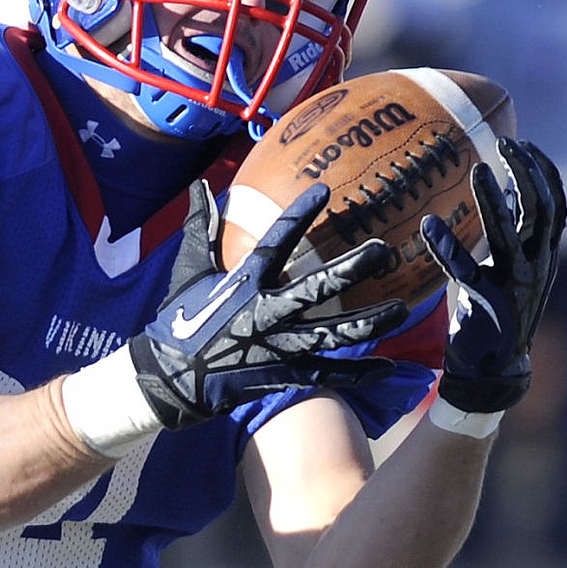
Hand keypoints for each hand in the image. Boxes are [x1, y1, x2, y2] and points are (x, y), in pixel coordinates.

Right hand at [129, 178, 408, 428]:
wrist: (166, 380)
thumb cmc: (176, 322)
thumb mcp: (186, 271)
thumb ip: (200, 228)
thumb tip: (200, 188)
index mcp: (242, 283)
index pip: (276, 242)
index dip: (299, 216)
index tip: (325, 191)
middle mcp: (264, 313)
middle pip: (316, 289)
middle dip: (352, 270)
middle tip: (385, 251)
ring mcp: (275, 347)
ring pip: (330, 335)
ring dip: (367, 323)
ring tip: (400, 310)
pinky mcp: (280, 376)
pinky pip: (324, 375)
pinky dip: (356, 374)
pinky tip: (387, 367)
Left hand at [420, 138, 565, 412]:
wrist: (494, 370)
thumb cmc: (496, 313)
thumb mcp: (512, 268)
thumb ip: (512, 232)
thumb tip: (505, 187)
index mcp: (544, 256)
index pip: (555, 203)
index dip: (544, 171)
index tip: (525, 145)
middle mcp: (536, 266)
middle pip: (542, 207)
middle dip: (526, 170)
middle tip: (504, 142)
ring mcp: (514, 284)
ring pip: (511, 231)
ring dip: (494, 198)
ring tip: (477, 170)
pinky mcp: (486, 302)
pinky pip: (465, 268)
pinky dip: (446, 245)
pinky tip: (428, 226)